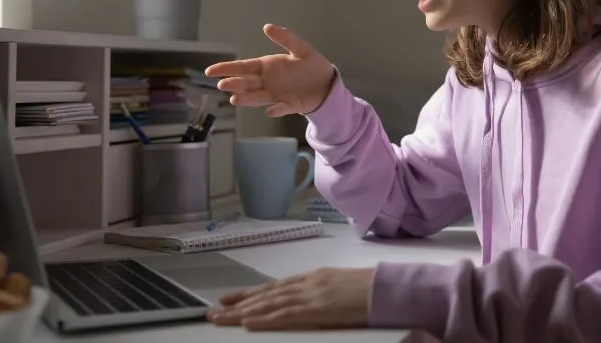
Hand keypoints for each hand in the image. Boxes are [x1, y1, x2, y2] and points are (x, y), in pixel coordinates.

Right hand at [205, 24, 334, 116]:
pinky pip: (281, 107)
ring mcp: (276, 94)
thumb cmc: (311, 65)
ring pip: (258, 97)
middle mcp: (267, 82)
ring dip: (247, 99)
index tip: (210, 71)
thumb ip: (285, 38)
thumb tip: (267, 26)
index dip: (227, 68)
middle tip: (222, 85)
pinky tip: (270, 111)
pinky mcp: (290, 104)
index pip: (243, 67)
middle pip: (247, 83)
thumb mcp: (300, 48)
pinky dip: (276, 109)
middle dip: (234, 84)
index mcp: (267, 66)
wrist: (326, 83)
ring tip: (235, 99)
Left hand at [206, 267, 373, 330]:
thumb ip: (320, 294)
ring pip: (268, 304)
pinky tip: (248, 323)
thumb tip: (306, 304)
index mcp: (313, 277)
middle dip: (238, 303)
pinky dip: (264, 319)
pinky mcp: (317, 308)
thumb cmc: (370, 289)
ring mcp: (311, 294)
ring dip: (242, 312)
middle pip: (266, 294)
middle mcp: (307, 283)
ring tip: (220, 318)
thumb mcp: (339, 287)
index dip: (251, 294)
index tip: (230, 299)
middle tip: (214, 310)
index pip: (275, 287)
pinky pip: (285, 315)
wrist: (387, 288)